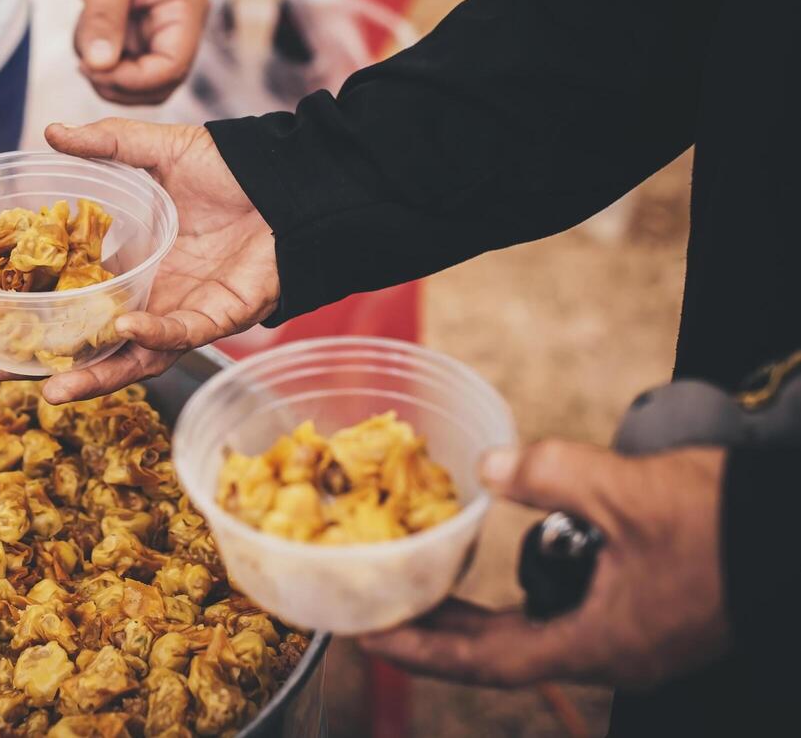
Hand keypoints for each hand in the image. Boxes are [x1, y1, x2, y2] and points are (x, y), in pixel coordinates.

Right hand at [26, 118, 278, 402]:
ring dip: (95, 374)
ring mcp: (182, 312)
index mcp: (134, 263)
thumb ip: (107, 144)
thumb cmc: (233, 170)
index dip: (37, 310)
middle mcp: (152, 296)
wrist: (292, 181)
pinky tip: (125, 330)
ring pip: (132, 357)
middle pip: (93, 341)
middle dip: (52, 364)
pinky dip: (153, 336)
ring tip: (54, 386)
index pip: (75, 295)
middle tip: (0, 374)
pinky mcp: (219, 317)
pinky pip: (181, 335)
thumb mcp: (160, 150)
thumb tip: (50, 132)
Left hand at [70, 0, 206, 104]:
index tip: (94, 66)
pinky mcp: (135, 31)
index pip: (172, 68)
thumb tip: (98, 66)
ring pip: (137, 79)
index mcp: (185, 11)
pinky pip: (120, 63)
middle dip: (119, 83)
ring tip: (84, 35)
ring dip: (106, 73)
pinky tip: (84, 29)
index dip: (134, 79)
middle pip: (158, 84)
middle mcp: (177, 27)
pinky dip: (98, 59)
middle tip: (84, 61)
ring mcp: (156, 31)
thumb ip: (104, 18)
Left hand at [360, 441, 729, 688]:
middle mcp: (610, 652)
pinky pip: (566, 620)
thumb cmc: (726, 523)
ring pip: (535, 637)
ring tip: (427, 590)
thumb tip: (488, 467)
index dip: (425, 651)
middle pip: (503, 655)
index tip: (371, 637)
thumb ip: (550, 473)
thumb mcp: (627, 489)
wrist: (795, 531)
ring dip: (478, 619)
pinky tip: (505, 569)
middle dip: (439, 634)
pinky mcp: (648, 617)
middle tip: (381, 610)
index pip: (489, 661)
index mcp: (598, 643)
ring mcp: (632, 639)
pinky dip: (522, 601)